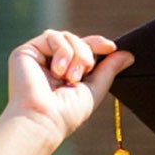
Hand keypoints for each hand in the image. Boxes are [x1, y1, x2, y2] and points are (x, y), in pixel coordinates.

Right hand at [2, 31, 127, 149]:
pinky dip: (62, 51)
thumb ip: (109, 70)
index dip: (98, 44)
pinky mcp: (26, 51)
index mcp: (67, 72)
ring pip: (66, 36)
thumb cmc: (68, 112)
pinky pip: (52, 36)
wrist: (44, 118)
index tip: (111, 47)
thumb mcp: (95, 89)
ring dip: (76, 54)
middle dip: (87, 53)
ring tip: (71, 77)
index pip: (84, 49)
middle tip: (85, 71)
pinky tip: (58, 71)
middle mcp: (52, 63)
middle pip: (77, 40)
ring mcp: (39, 56)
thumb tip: (128, 54)